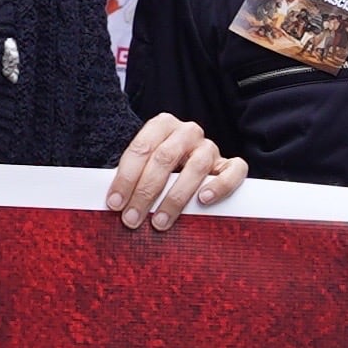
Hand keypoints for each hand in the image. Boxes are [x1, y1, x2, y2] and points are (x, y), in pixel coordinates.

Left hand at [103, 113, 244, 228]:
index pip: (141, 148)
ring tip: (160, 222)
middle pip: (164, 158)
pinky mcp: (230, 164)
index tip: (115, 204)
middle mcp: (187, 132)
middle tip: (132, 218)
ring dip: (175, 198)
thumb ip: (132, 178)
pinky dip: (219, 186)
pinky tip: (204, 200)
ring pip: (195, 167)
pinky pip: (233, 171)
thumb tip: (114, 205)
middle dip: (144, 192)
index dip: (125, 177)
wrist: (191, 165)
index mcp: (162, 124)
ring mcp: (210, 147)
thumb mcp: (144, 166)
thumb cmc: (160, 169)